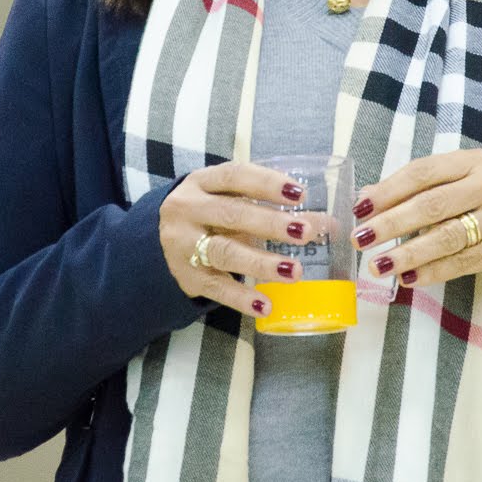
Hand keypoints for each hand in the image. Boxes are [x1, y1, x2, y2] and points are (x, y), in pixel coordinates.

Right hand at [159, 161, 312, 319]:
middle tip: (305, 233)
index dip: (267, 183)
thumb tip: (327, 224)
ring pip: (224, 252)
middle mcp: (188, 210)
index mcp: (201, 183)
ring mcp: (183, 244)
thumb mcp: (230, 204)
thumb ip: (273, 210)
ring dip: (261, 262)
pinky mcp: (187, 276)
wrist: (154, 244)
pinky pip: (217, 287)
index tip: (300, 194)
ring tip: (293, 272)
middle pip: (231, 214)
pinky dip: (242, 298)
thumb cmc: (207, 218)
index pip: (234, 176)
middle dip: (270, 223)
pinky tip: (265, 305)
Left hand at [352, 149, 481, 287]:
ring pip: (447, 237)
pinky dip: (433, 272)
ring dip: (409, 253)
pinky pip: (463, 263)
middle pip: (432, 204)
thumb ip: (416, 188)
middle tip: (361, 239)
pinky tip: (408, 279)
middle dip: (391, 223)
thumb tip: (366, 199)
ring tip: (378, 265)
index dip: (389, 190)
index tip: (360, 208)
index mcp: (472, 162)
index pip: (423, 172)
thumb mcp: (458, 182)